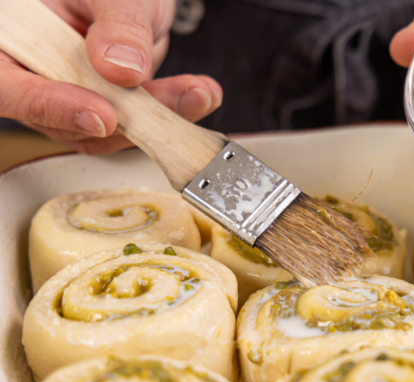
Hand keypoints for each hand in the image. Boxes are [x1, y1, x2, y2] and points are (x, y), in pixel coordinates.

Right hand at [0, 0, 221, 154]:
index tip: (104, 116)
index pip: (11, 87)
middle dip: (127, 119)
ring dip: (158, 119)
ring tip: (198, 95)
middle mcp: (35, 69)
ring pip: (106, 129)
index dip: (53, 107)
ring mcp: (71, 90)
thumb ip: (119, 23)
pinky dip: (170, 113)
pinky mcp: (107, 103)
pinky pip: (134, 122)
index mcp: (14, 34)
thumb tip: (122, 68)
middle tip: (173, 106)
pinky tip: (198, 97)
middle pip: (65, 118)